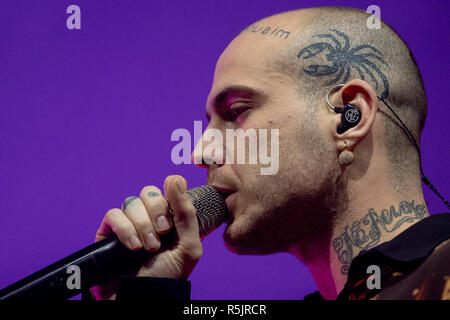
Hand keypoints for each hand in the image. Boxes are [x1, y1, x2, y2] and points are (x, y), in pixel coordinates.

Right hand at [90, 175, 201, 299]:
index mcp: (171, 218)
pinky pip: (114, 215)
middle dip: (157, 212)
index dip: (172, 193)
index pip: (170, 188)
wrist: (141, 300)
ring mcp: (129, 224)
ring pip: (132, 202)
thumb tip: (175, 178)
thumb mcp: (188, 247)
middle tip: (163, 233)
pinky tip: (132, 247)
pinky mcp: (109, 233)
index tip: (174, 211)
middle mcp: (150, 218)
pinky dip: (125, 229)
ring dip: (142, 225)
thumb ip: (186, 213)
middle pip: (149, 192)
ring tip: (147, 248)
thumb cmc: (167, 278)